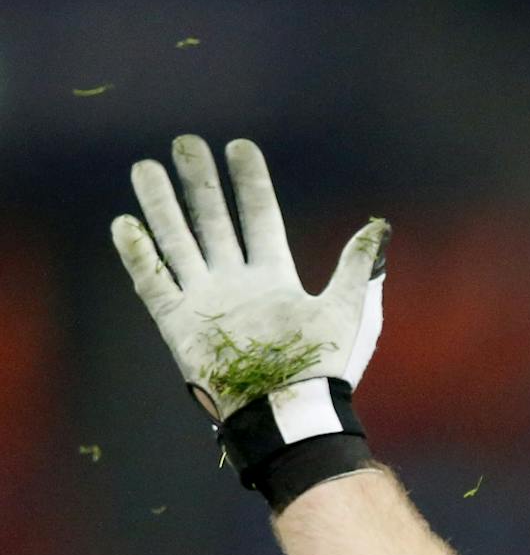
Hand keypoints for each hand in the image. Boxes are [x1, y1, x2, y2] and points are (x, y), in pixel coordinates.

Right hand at [111, 135, 387, 424]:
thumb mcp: (351, 309)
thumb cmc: (324, 366)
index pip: (259, 216)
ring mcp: (206, 300)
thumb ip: (358, 266)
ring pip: (178, 242)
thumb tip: (379, 226)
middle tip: (185, 144)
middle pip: (212, 221)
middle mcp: (237, 282)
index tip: (240, 146)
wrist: (290, 410)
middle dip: (199, 183)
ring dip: (162, 206)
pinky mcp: (179, 323)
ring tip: (146, 169)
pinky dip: (139, 255)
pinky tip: (124, 225)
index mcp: (275, 276)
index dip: (250, 182)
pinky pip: (153, 283)